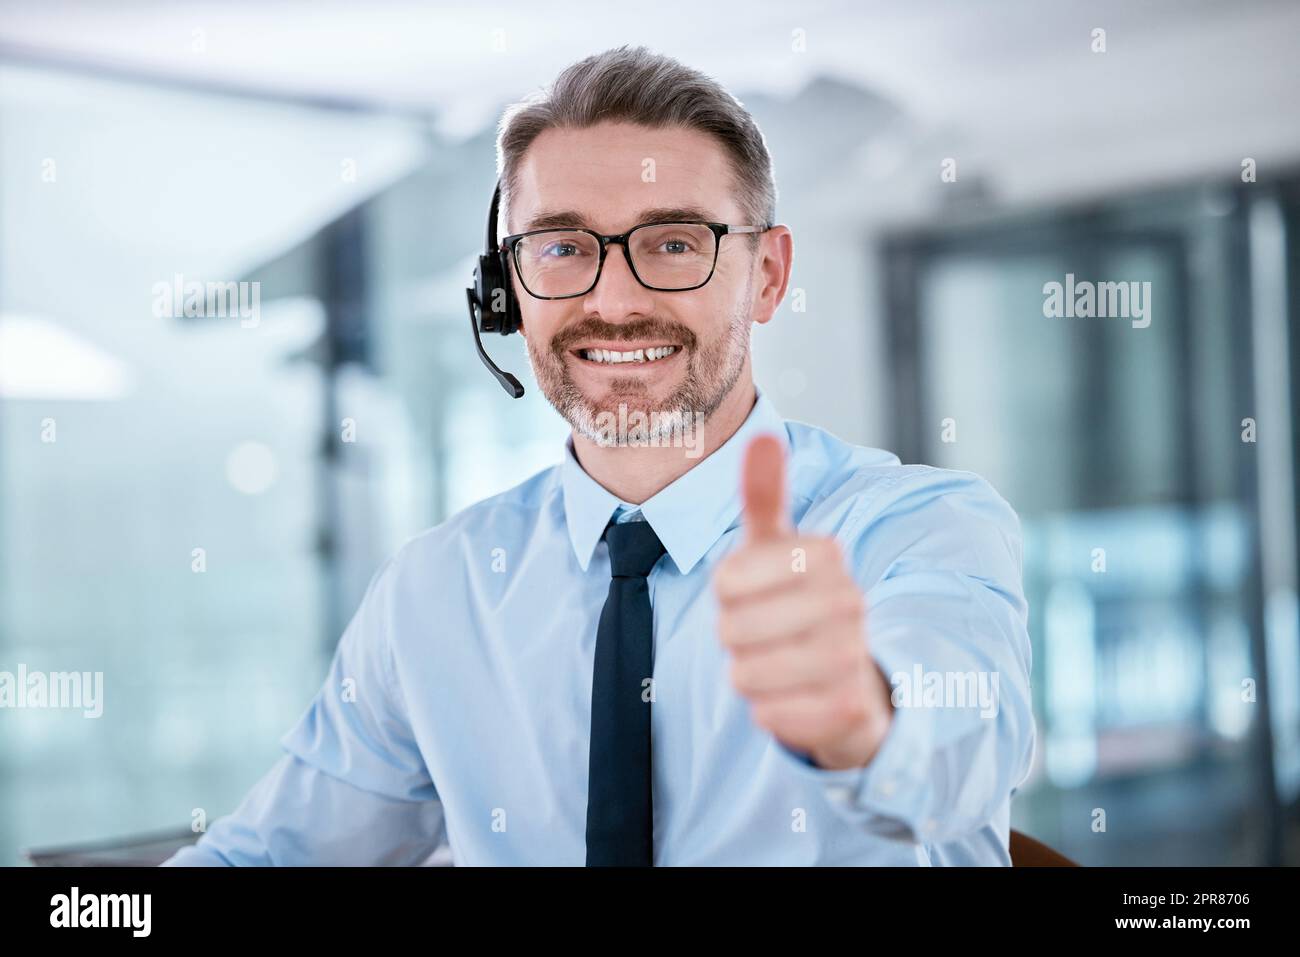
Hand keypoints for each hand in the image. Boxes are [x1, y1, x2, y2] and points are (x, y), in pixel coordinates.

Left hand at [713, 434, 892, 769]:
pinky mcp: (849, 710)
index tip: (753, 593)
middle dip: (735, 639)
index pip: (726, 581)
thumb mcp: (779, 547)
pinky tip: (794, 698)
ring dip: (750, 676)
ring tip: (778, 665)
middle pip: (732, 631)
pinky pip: (770, 716)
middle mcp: (848, 602)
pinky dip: (770, 712)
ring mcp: (853, 658)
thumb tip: (763, 434)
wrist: (854, 680)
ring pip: (747, 676)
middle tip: (764, 635)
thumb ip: (764, 494)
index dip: (726, 594)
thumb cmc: (801, 604)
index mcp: (827, 555)